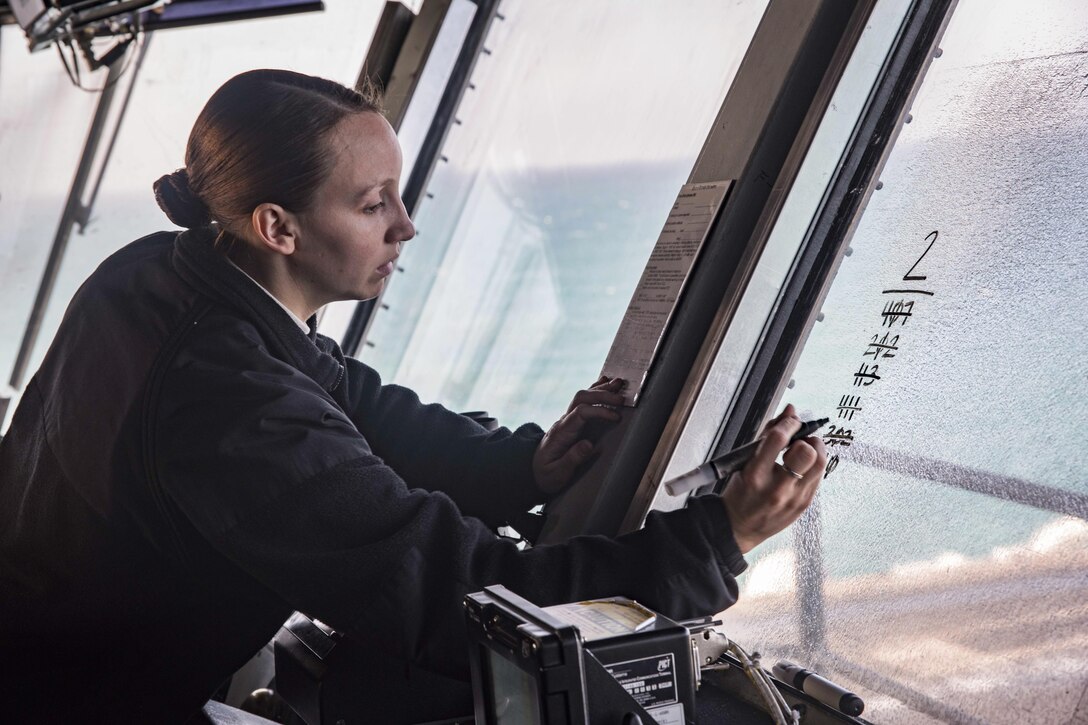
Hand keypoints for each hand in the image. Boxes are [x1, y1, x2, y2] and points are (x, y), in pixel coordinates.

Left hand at [533, 376, 625, 493]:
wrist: (533, 471)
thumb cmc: (546, 473)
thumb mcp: (557, 473)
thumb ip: (572, 459)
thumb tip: (589, 445)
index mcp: (561, 433)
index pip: (580, 413)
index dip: (599, 411)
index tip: (616, 417)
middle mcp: (563, 422)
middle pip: (581, 399)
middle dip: (602, 395)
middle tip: (622, 399)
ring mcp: (567, 419)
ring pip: (582, 396)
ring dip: (601, 389)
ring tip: (619, 383)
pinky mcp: (571, 420)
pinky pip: (583, 401)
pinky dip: (595, 391)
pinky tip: (605, 383)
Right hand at [720, 404, 825, 553]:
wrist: (740, 527)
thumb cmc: (741, 493)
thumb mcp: (745, 462)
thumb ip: (768, 434)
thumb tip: (790, 412)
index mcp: (756, 475)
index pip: (778, 439)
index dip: (789, 423)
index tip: (791, 420)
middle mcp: (777, 488)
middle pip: (807, 453)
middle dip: (807, 438)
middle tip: (801, 438)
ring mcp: (794, 499)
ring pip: (820, 464)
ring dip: (816, 450)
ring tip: (804, 449)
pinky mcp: (804, 505)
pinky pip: (819, 478)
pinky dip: (813, 466)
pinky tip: (802, 466)